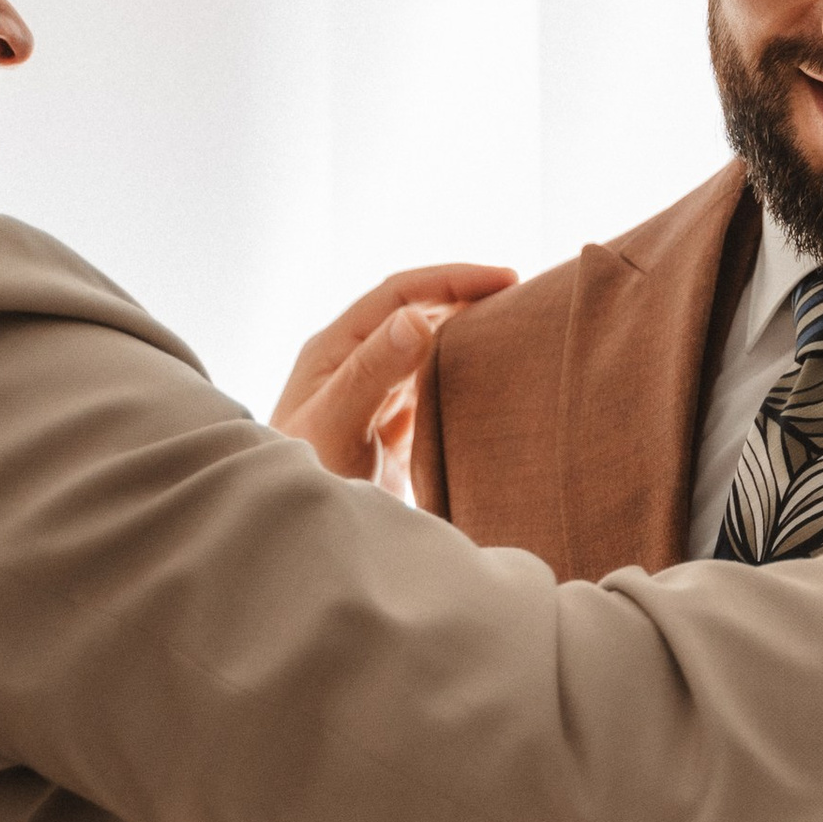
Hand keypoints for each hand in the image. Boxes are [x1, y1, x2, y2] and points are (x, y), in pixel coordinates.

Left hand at [272, 264, 515, 487]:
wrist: (299, 542)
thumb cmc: (302, 480)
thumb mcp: (336, 425)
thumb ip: (372, 372)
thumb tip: (417, 319)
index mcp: (335, 348)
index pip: (398, 294)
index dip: (451, 280)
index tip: (505, 279)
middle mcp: (355, 365)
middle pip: (417, 314)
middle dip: (467, 298)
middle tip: (523, 296)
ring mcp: (375, 398)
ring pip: (428, 351)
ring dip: (468, 335)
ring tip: (516, 327)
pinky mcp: (392, 433)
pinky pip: (433, 390)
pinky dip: (465, 377)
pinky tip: (493, 381)